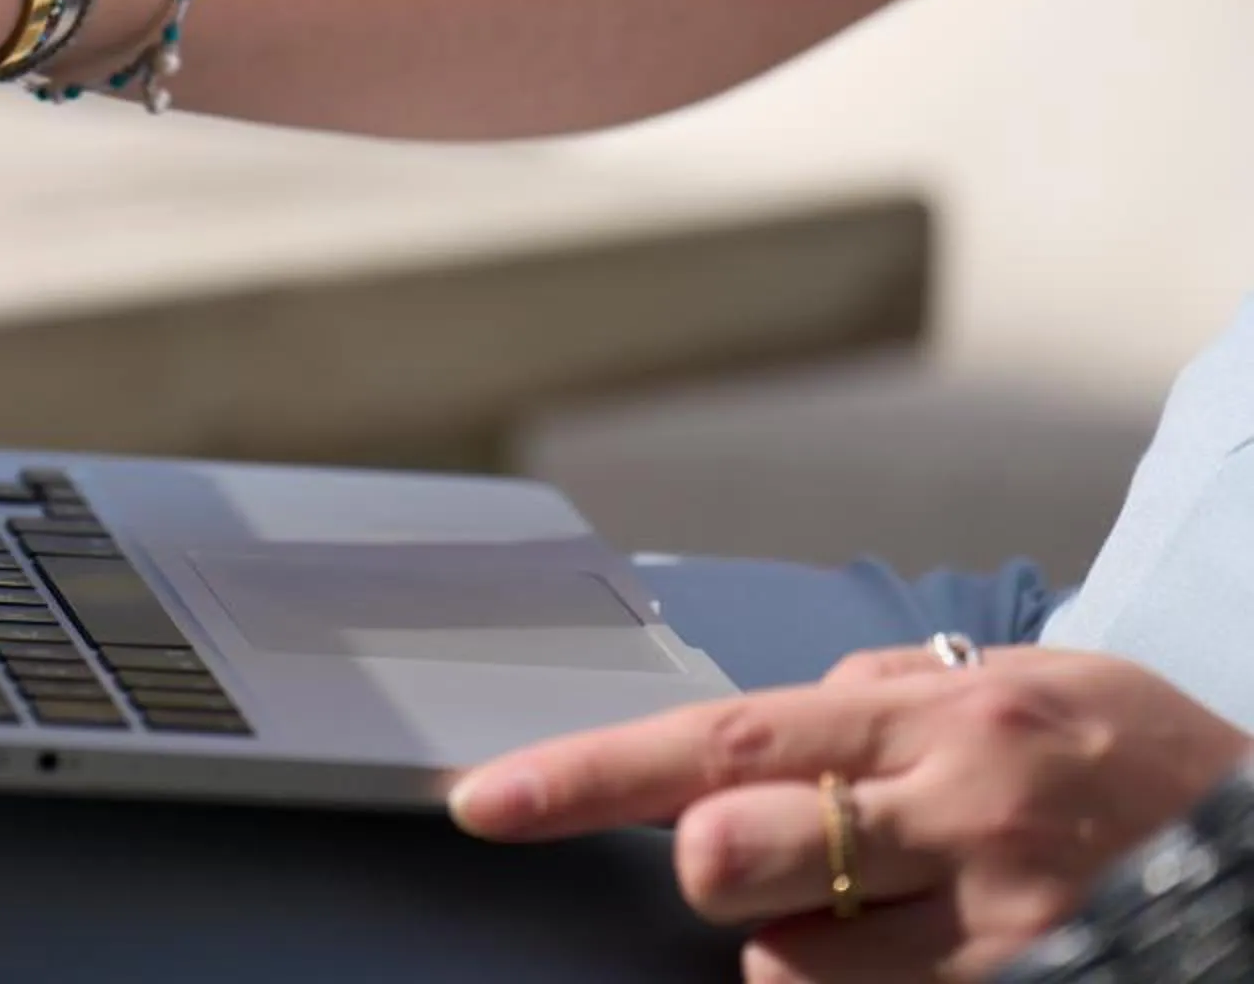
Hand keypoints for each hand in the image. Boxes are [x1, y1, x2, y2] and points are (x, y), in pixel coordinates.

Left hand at [450, 647, 1251, 980]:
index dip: (586, 774)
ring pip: (791, 967)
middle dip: (720, 870)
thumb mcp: (1034, 686)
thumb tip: (779, 708)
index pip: (714, 739)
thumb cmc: (1155, 771)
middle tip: (791, 861)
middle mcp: (954, 815)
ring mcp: (996, 930)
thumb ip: (891, 692)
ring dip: (814, 949)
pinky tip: (942, 961)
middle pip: (727, 858)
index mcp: (935, 718)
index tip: (485, 798)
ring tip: (911, 918)